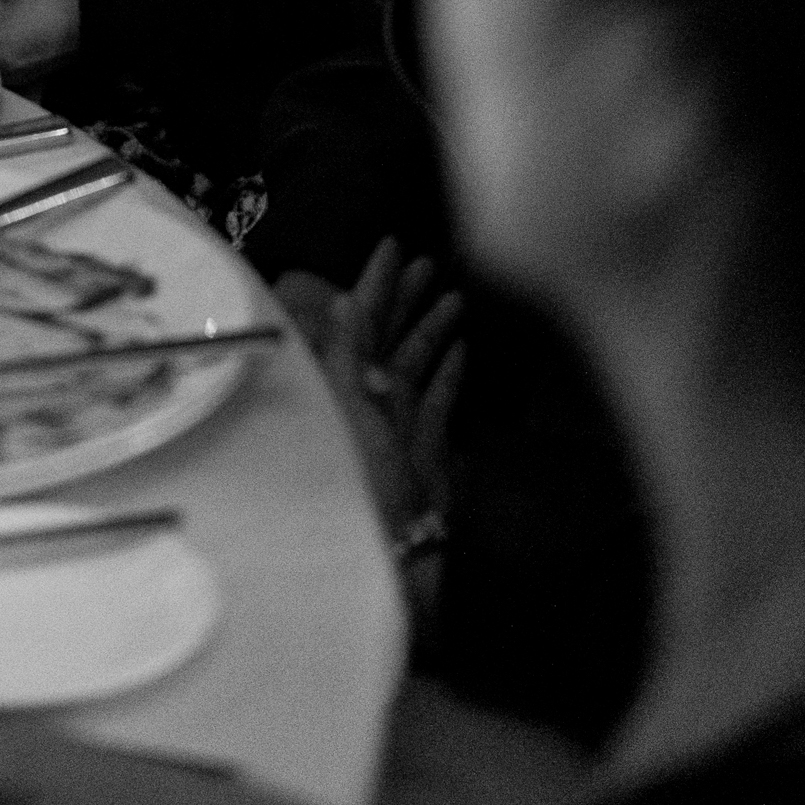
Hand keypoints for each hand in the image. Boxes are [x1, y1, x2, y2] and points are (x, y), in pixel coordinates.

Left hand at [275, 237, 463, 543]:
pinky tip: (463, 349)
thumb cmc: (366, 487)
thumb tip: (341, 300)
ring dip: (432, 328)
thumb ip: (346, 359)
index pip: (360, 317)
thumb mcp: (351, 417)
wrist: (393, 560)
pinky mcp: (427, 448)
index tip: (392, 243)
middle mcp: (370, 396)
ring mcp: (399, 421)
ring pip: (415, 361)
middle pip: (389, 334)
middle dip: (407, 296)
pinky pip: (439, 400)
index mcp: (346, 382)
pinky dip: (449, 373)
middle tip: (431, 261)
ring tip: (455, 295)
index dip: (374, 281)